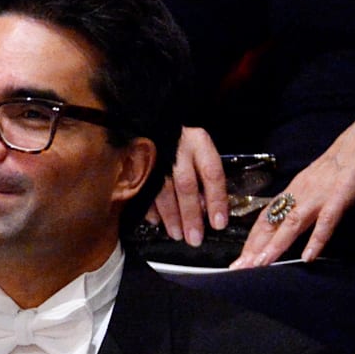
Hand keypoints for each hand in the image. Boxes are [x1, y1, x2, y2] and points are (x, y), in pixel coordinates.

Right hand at [147, 127, 229, 245]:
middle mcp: (177, 148)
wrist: (147, 115)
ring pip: (163, 190)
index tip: (218, 224)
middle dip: (190, 215)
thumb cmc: (179, 138)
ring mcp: (155, 154)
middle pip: (186, 186)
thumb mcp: (198, 147)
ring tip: (176, 235)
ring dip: (170, 216)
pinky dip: (149, 207)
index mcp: (198, 142)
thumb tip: (206, 206)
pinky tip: (156, 221)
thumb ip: (204, 173)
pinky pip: (143, 188)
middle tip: (194, 239)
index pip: (212, 173)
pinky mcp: (136, 160)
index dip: (217, 200)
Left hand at [231, 105, 354, 267]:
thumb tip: (292, 221)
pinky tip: (308, 257)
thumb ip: (305, 203)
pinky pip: (327, 221)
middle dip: (254, 248)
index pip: (266, 219)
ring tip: (260, 265)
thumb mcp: (318, 185)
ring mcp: (320, 195)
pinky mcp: (341, 195)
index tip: (241, 259)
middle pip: (272, 223)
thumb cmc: (345, 164)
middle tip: (239, 268)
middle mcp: (301, 193)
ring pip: (292, 224)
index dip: (252, 240)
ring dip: (275, 246)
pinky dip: (316, 239)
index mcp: (294, 191)